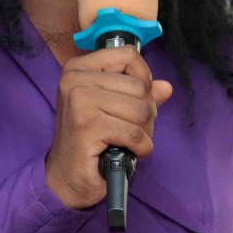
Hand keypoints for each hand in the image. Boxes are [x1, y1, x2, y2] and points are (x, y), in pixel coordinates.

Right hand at [45, 47, 172, 208]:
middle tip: (131, 130)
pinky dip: (141, 148)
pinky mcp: (87, 126)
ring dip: (145, 132)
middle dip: (146, 113)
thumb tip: (166, 87)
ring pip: (141, 110)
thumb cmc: (92, 141)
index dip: (143, 79)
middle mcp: (75, 79)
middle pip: (140, 86)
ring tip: (129, 142)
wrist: (67, 178)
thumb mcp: (115, 110)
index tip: (133, 101)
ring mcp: (80, 101)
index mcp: (79, 68)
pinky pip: (135, 133)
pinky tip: (129, 153)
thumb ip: (141, 95)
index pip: (129, 55)